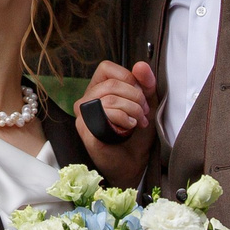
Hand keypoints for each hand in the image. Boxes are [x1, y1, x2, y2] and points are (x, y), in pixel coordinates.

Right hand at [78, 60, 157, 183]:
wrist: (134, 164)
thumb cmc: (136, 136)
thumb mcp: (147, 104)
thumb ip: (146, 84)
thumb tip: (141, 66)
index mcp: (97, 90)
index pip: (106, 68)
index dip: (128, 78)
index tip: (140, 94)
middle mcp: (86, 101)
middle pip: (111, 84)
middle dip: (135, 97)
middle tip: (144, 112)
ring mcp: (83, 116)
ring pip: (109, 98)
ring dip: (132, 109)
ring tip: (138, 122)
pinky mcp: (85, 130)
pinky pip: (105, 114)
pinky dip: (123, 119)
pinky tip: (128, 128)